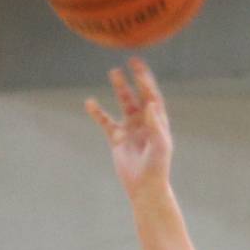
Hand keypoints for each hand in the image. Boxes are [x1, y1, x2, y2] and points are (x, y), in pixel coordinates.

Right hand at [86, 59, 173, 201]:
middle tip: (130, 61)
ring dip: (120, 88)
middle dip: (136, 78)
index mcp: (157, 121)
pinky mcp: (117, 139)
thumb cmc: (156, 167)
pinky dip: (98, 113)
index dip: (146, 81)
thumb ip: (155, 124)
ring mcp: (130, 129)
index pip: (152, 96)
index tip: (139, 68)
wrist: (144, 187)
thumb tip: (151, 102)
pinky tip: (89, 103)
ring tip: (114, 72)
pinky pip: (106, 122)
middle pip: (139, 95)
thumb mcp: (159, 144)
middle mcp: (145, 122)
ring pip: (124, 103)